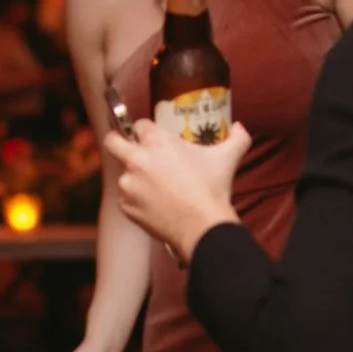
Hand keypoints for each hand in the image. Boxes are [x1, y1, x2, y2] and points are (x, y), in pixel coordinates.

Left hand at [104, 120, 250, 260]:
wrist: (202, 226)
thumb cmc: (212, 189)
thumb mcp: (227, 158)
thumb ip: (237, 137)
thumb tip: (240, 126)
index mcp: (157, 142)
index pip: (139, 125)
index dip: (147, 131)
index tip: (154, 139)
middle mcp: (137, 159)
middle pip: (112, 141)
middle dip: (117, 141)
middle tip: (130, 149)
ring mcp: (129, 184)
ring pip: (123, 174)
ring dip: (135, 177)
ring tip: (157, 187)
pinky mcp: (126, 206)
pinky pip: (127, 197)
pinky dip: (137, 199)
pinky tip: (156, 203)